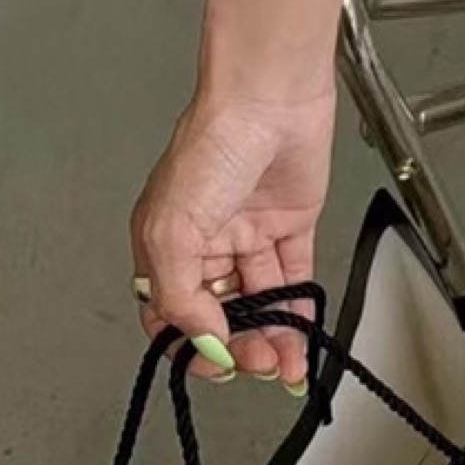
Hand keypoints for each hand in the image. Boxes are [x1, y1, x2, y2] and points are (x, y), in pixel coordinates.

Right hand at [129, 84, 336, 385]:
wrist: (270, 99)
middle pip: (220, 313)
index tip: (212, 363)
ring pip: (259, 301)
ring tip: (282, 363)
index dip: (190, 343)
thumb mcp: (173, 228)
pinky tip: (300, 336)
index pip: (170, 312)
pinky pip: (293, 278)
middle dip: (237, 346)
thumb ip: (180, 292)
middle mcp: (206, 241)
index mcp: (164, 242)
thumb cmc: (214, 142)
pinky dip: (297, 309)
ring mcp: (249, 233)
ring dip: (270, 338)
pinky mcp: (290, 225)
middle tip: (256, 365)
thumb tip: (201, 338)